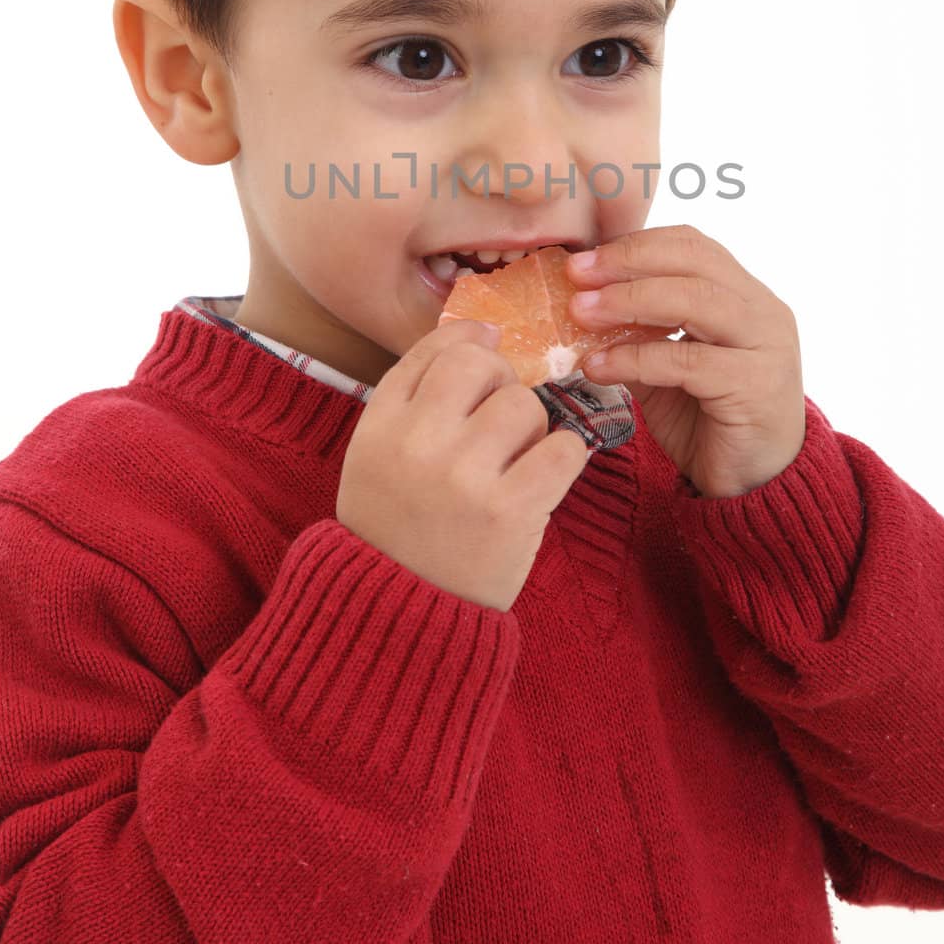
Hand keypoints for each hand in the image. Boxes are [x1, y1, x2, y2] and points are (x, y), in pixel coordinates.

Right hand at [336, 318, 590, 611]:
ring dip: (533, 428)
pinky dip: (564, 458)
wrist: (398, 615)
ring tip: (516, 462)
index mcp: (381, 423)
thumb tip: (484, 328)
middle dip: (501, 384)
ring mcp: (463, 476)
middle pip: (482, 364)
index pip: (436, 347)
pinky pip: (564, 449)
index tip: (486, 360)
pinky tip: (544, 478)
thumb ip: (416, 392)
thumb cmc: (396, 524)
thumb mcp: (379, 452)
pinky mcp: (509, 511)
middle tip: (499, 424)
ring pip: (525, 404)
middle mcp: (417, 441)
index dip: (471, 344)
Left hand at [566, 224, 805, 497]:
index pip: (692, 244)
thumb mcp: (664, 370)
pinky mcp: (755, 386)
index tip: (585, 260)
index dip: (636, 245)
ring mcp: (766, 346)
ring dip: (628, 301)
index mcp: (745, 295)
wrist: (756, 487)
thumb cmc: (709, 422)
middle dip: (628, 262)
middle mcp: (763, 311)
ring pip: (694, 300)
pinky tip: (598, 367)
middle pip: (694, 261)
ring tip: (580, 313)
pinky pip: (686, 360)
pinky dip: (635, 358)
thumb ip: (635, 335)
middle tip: (576, 275)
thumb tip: (576, 306)